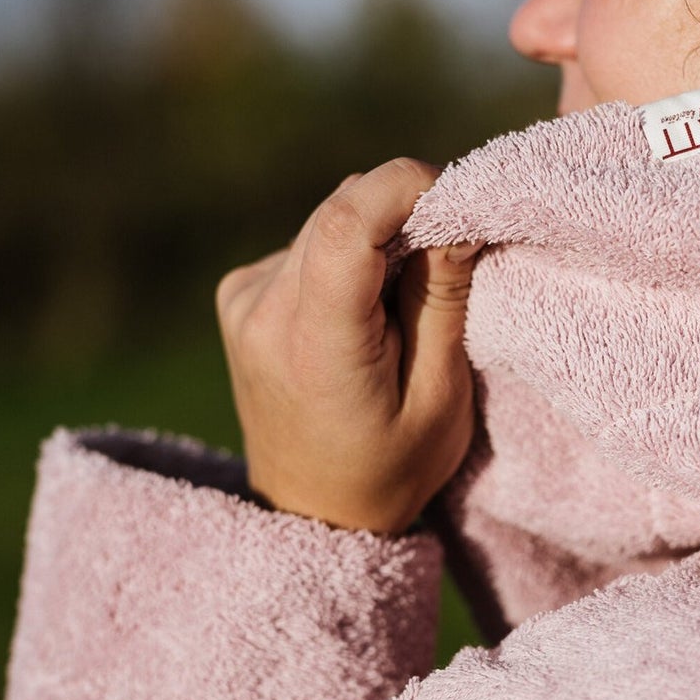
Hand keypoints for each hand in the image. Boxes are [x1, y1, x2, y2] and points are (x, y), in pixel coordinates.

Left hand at [215, 157, 480, 534]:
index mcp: (314, 343)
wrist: (311, 513)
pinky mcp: (238, 294)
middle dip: (405, 213)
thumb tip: (458, 213)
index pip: (350, 217)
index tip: (460, 205)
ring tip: (403, 304)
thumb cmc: (390, 468)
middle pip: (341, 206)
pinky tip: (364, 312)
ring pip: (327, 219)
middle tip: (448, 258)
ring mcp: (242, 299)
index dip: (411, 186)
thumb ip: (443, 300)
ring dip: (377, 238)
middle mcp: (262, 310)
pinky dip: (348, 256)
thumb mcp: (440, 398)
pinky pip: (307, 242)